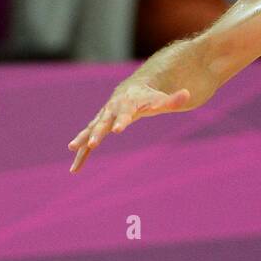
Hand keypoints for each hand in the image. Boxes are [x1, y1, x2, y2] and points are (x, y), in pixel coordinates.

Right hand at [68, 82, 192, 172]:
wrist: (131, 90)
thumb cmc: (148, 97)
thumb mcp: (161, 99)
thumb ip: (173, 100)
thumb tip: (188, 94)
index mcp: (126, 104)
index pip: (124, 114)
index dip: (122, 121)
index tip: (118, 130)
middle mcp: (111, 111)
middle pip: (103, 122)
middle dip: (97, 133)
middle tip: (92, 143)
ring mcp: (102, 119)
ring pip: (90, 130)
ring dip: (82, 140)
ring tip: (72, 149)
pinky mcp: (97, 128)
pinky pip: (87, 142)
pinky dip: (82, 154)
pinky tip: (75, 169)